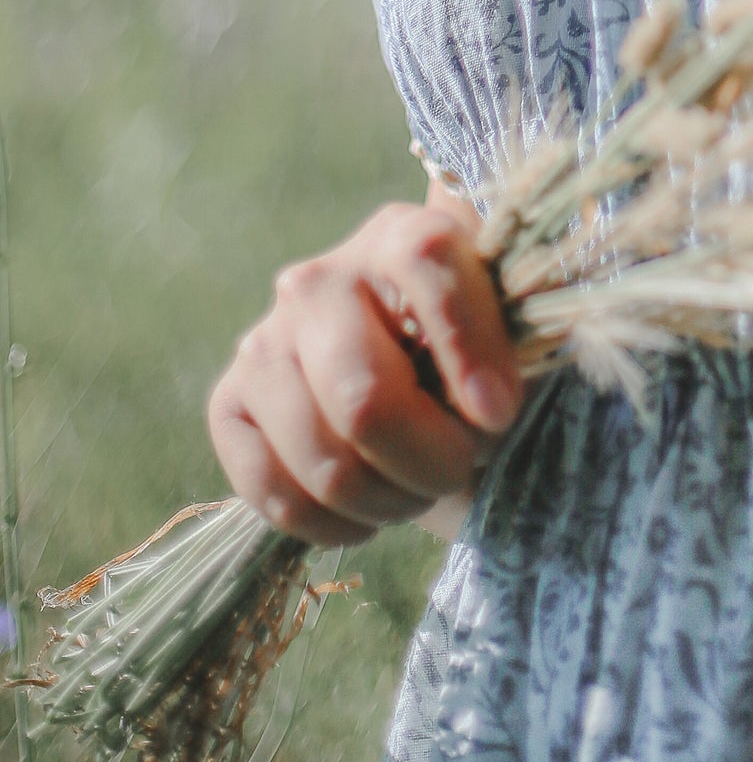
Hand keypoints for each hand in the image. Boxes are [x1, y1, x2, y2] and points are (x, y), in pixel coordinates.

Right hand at [207, 191, 522, 544]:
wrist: (411, 389)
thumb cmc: (475, 359)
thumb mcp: (511, 331)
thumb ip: (513, 338)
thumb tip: (488, 404)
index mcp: (401, 236)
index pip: (429, 266)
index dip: (470, 351)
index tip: (500, 416)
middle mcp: (320, 279)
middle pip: (365, 399)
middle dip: (430, 459)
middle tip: (459, 468)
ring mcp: (264, 341)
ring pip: (324, 460)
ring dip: (388, 500)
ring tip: (418, 489)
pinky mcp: (230, 404)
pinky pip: (274, 494)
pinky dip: (334, 525)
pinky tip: (368, 511)